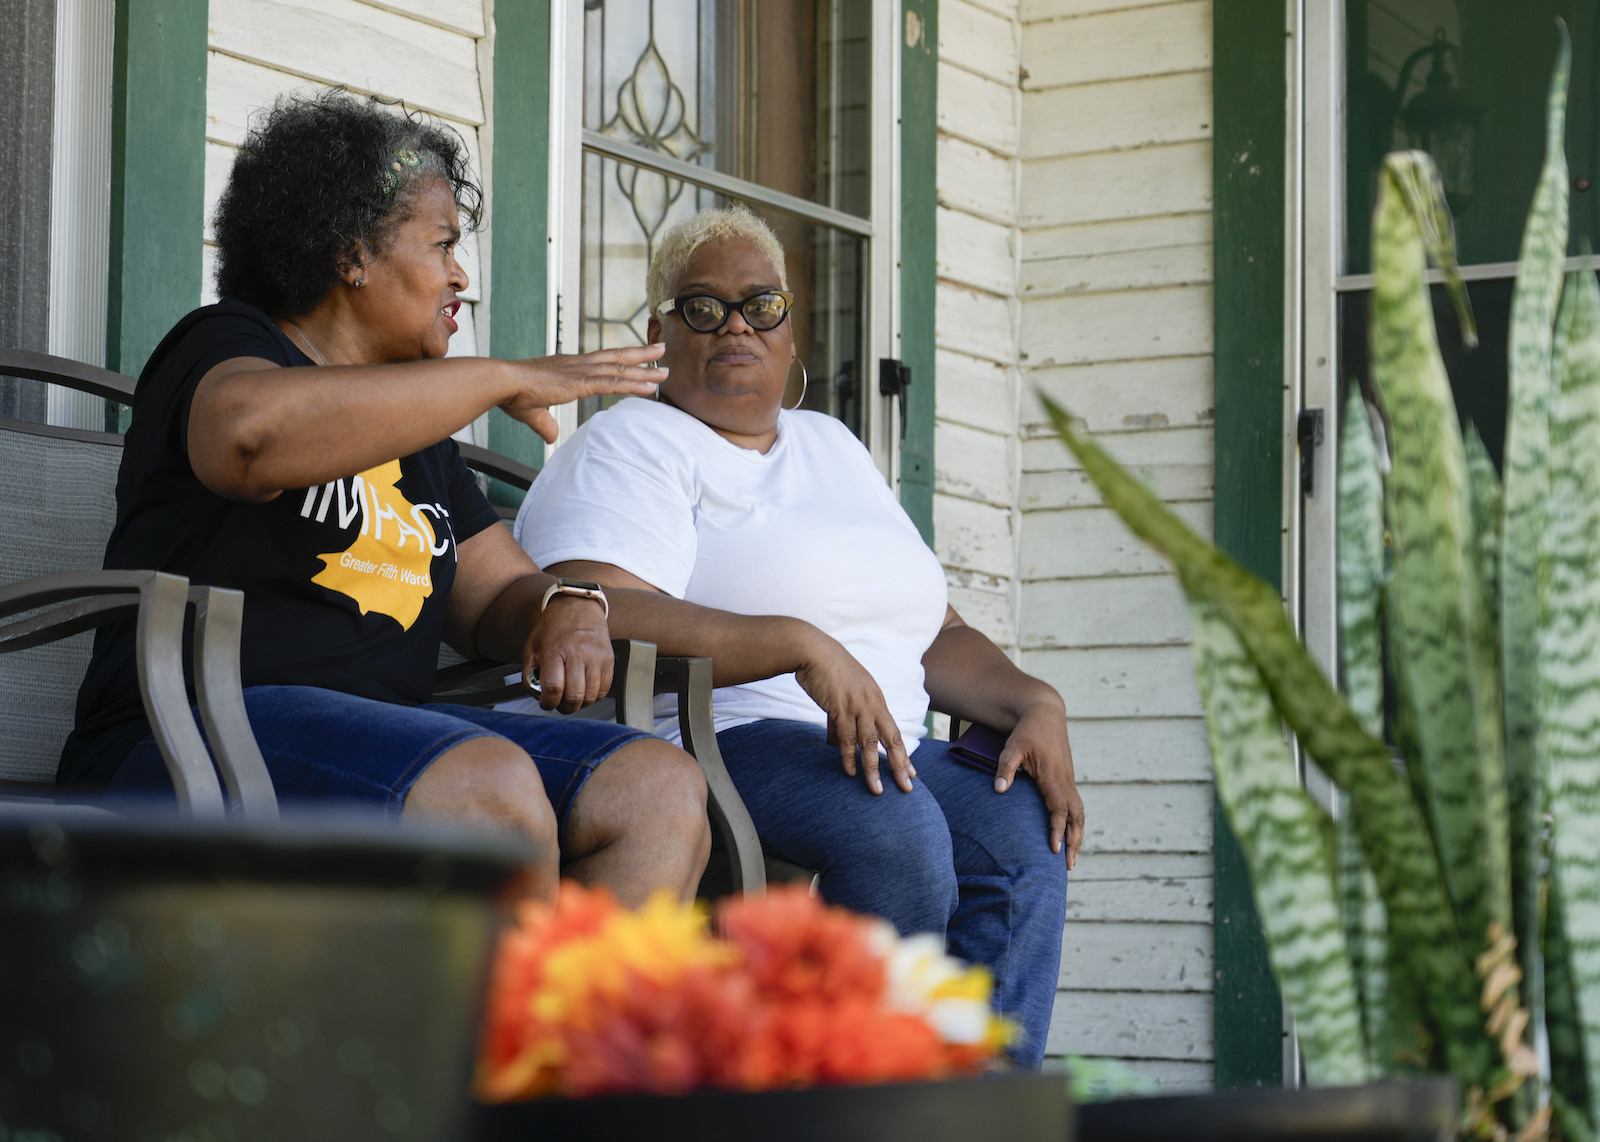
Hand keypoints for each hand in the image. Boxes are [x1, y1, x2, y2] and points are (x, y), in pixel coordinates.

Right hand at [500, 343, 666, 442]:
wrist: (502, 382)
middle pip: (616, 356)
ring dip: (645, 369)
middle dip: (640, 354)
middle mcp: (578, 364)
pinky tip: (649, 386)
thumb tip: (552, 437)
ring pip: (620, 368)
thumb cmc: (511, 394)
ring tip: (665, 369)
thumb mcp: (533, 411)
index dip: (619, 359)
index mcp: (568, 367)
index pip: (600, 361)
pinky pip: (613, 382)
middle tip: (661, 350)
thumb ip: (545, 424)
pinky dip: (633, 383)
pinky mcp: (581, 382)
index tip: (636, 357)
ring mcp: (581, 371)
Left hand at [520, 594, 613, 712]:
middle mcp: (578, 653)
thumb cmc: (554, 627)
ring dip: (580, 703)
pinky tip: (586, 689)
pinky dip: (595, 696)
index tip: (546, 703)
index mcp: (554, 650)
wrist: (579, 606)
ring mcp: (596, 657)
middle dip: (565, 707)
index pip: (553, 687)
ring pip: (591, 696)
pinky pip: (605, 689)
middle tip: (560, 704)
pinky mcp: (608, 659)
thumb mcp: (532, 646)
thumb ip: (529, 672)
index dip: (548, 703)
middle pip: (574, 696)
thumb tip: (537, 695)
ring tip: (573, 696)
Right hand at [793, 633, 914, 794]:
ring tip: (877, 789)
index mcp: (876, 700)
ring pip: (869, 743)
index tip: (911, 772)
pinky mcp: (840, 707)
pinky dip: (848, 756)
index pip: (894, 731)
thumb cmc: (828, 670)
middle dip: (900, 765)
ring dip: (873, 768)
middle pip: (891, 739)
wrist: (814, 650)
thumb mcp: (843, 694)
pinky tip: (851, 772)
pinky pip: (846, 737)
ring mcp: (857, 706)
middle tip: (907, 787)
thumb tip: (835, 742)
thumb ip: (843, 719)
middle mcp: (872, 704)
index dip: (903, 753)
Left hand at [994, 697, 1084, 866]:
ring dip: (1078, 835)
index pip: (1059, 809)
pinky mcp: (1067, 779)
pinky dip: (1076, 823)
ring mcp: (1069, 780)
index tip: (1054, 850)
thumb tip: (999, 790)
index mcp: (1053, 777)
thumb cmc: (1027, 731)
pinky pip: (1076, 806)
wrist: (1045, 713)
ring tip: (1071, 858)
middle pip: (1076, 817)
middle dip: (1074, 842)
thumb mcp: (1012, 747)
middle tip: (1068, 866)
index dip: (1058, 830)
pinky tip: (1070, 835)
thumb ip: (1005, 769)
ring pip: (1080, 813)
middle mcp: (1065, 781)